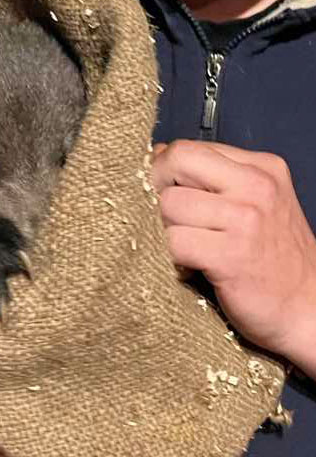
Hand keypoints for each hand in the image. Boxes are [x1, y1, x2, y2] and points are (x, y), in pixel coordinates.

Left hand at [152, 140, 315, 376]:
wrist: (307, 308)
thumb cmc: (274, 262)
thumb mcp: (255, 206)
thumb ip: (212, 181)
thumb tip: (158, 156)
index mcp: (261, 168)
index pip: (190, 148)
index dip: (164, 171)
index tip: (162, 196)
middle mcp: (256, 186)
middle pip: (175, 163)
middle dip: (156, 192)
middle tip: (164, 222)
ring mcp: (245, 219)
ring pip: (169, 204)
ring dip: (162, 230)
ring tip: (182, 248)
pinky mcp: (230, 254)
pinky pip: (174, 242)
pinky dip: (170, 257)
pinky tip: (188, 268)